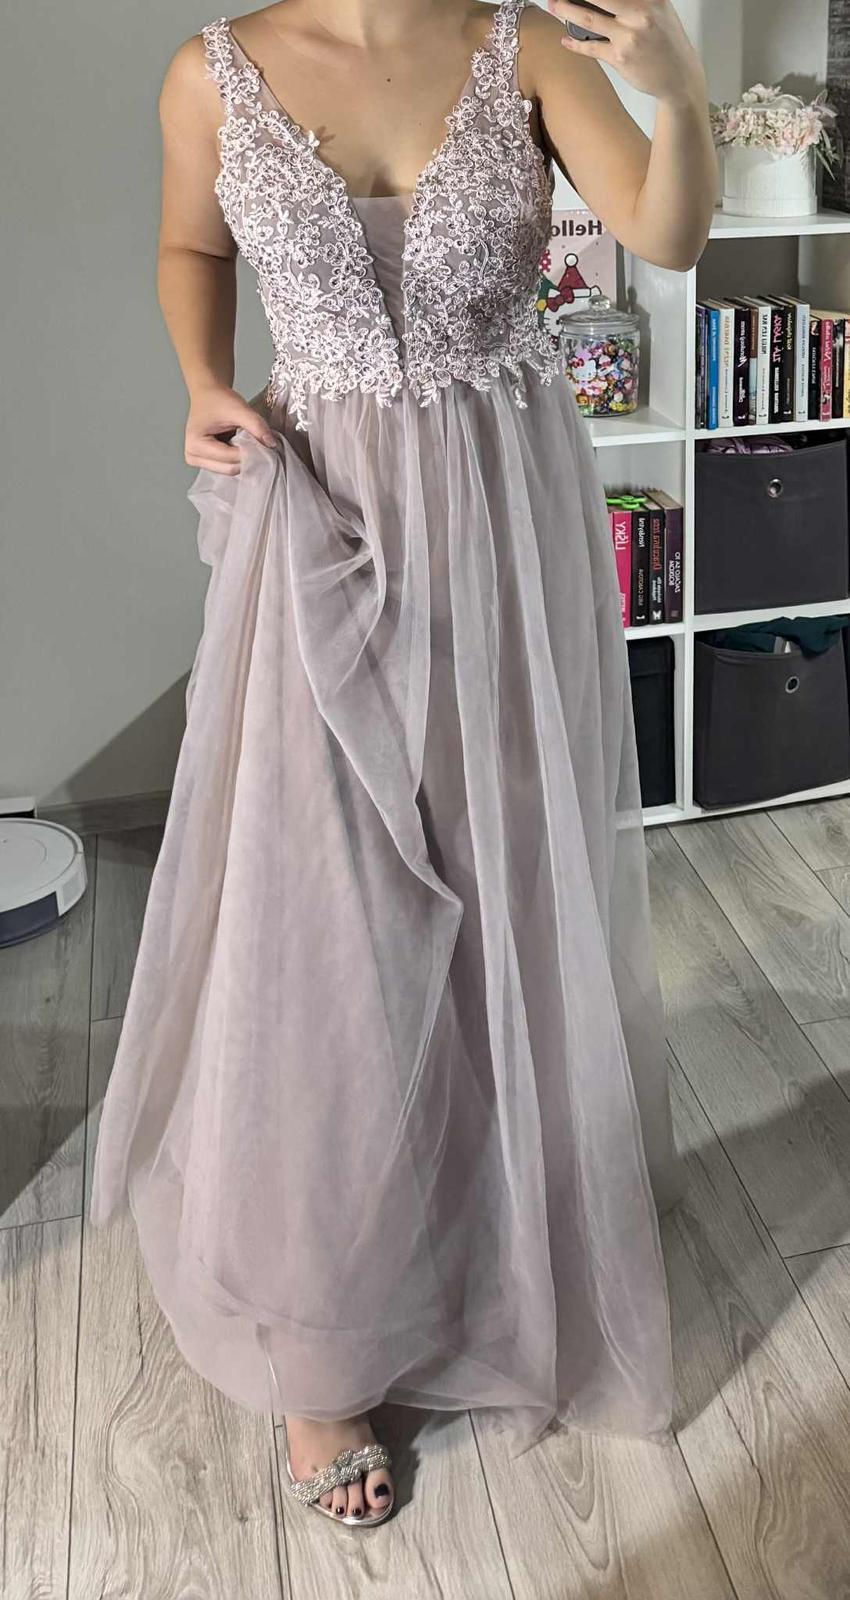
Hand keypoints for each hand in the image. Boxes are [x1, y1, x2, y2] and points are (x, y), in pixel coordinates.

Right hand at [185, 384, 276, 474]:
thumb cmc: (217, 399)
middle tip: (255, 441)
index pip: (230, 458)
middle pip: (230, 469)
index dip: (250, 451)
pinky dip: (238, 458)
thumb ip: (256, 425)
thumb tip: (271, 444)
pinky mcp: (206, 463)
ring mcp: (198, 461)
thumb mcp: (238, 408)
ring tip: (244, 440)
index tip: (262, 442)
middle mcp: (193, 456)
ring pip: (230, 470)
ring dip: (242, 458)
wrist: (208, 393)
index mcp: (195, 444)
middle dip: (246, 457)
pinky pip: (228, 467)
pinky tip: (239, 445)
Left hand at [547, 0, 705, 106]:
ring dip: (566, 10)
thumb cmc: (667, 43)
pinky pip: (591, 48)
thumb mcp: (660, 10)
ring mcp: (628, 36)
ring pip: (589, 18)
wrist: (679, 77)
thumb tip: (605, 0)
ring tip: (553, 5)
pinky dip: (575, 43)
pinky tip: (565, 39)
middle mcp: (640, 13)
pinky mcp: (620, 58)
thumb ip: (637, 0)